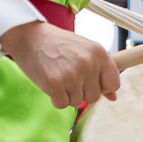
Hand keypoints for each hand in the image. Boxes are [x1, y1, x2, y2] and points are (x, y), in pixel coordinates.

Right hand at [1, 18, 120, 110]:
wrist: (29, 37)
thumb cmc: (58, 44)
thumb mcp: (85, 50)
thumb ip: (101, 72)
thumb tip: (113, 98)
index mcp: (99, 53)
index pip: (113, 84)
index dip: (101, 86)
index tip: (90, 81)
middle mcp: (88, 64)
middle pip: (94, 96)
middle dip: (81, 91)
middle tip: (68, 74)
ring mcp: (71, 74)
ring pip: (77, 102)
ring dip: (67, 94)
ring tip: (58, 75)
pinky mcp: (54, 84)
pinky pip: (62, 104)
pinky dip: (55, 98)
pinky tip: (50, 82)